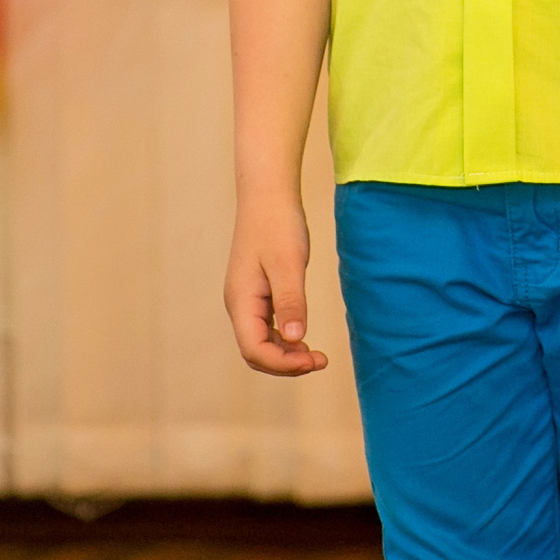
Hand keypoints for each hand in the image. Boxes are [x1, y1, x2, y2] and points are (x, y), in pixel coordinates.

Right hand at [225, 192, 328, 376]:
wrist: (268, 195)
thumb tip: (294, 338)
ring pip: (261, 341)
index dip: (283, 363)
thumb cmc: (278, 225)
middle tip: (320, 361)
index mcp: (241, 301)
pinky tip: (302, 336)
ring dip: (286, 353)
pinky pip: (266, 327)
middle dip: (285, 363)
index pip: (254, 350)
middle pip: (256, 352)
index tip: (314, 360)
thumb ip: (290, 301)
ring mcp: (247, 299)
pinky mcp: (257, 292)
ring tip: (315, 355)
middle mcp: (239, 305)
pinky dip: (284, 338)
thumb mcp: (288, 264)